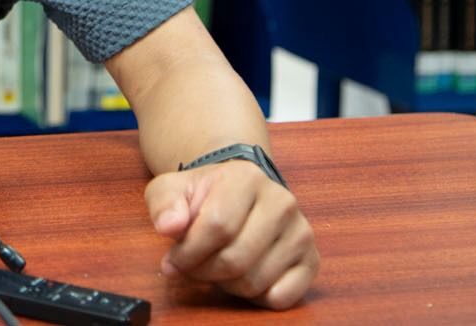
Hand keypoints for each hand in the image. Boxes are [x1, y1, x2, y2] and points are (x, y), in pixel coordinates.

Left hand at [144, 159, 317, 309]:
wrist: (239, 194)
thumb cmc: (204, 196)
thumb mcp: (172, 190)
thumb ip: (164, 205)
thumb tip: (169, 226)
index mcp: (246, 178)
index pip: (217, 226)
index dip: (188, 252)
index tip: (173, 259)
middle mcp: (281, 202)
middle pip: (236, 259)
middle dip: (204, 271)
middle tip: (192, 266)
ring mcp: (301, 231)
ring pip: (255, 281)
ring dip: (226, 285)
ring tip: (216, 266)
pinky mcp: (311, 259)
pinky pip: (282, 297)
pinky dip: (255, 298)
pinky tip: (242, 276)